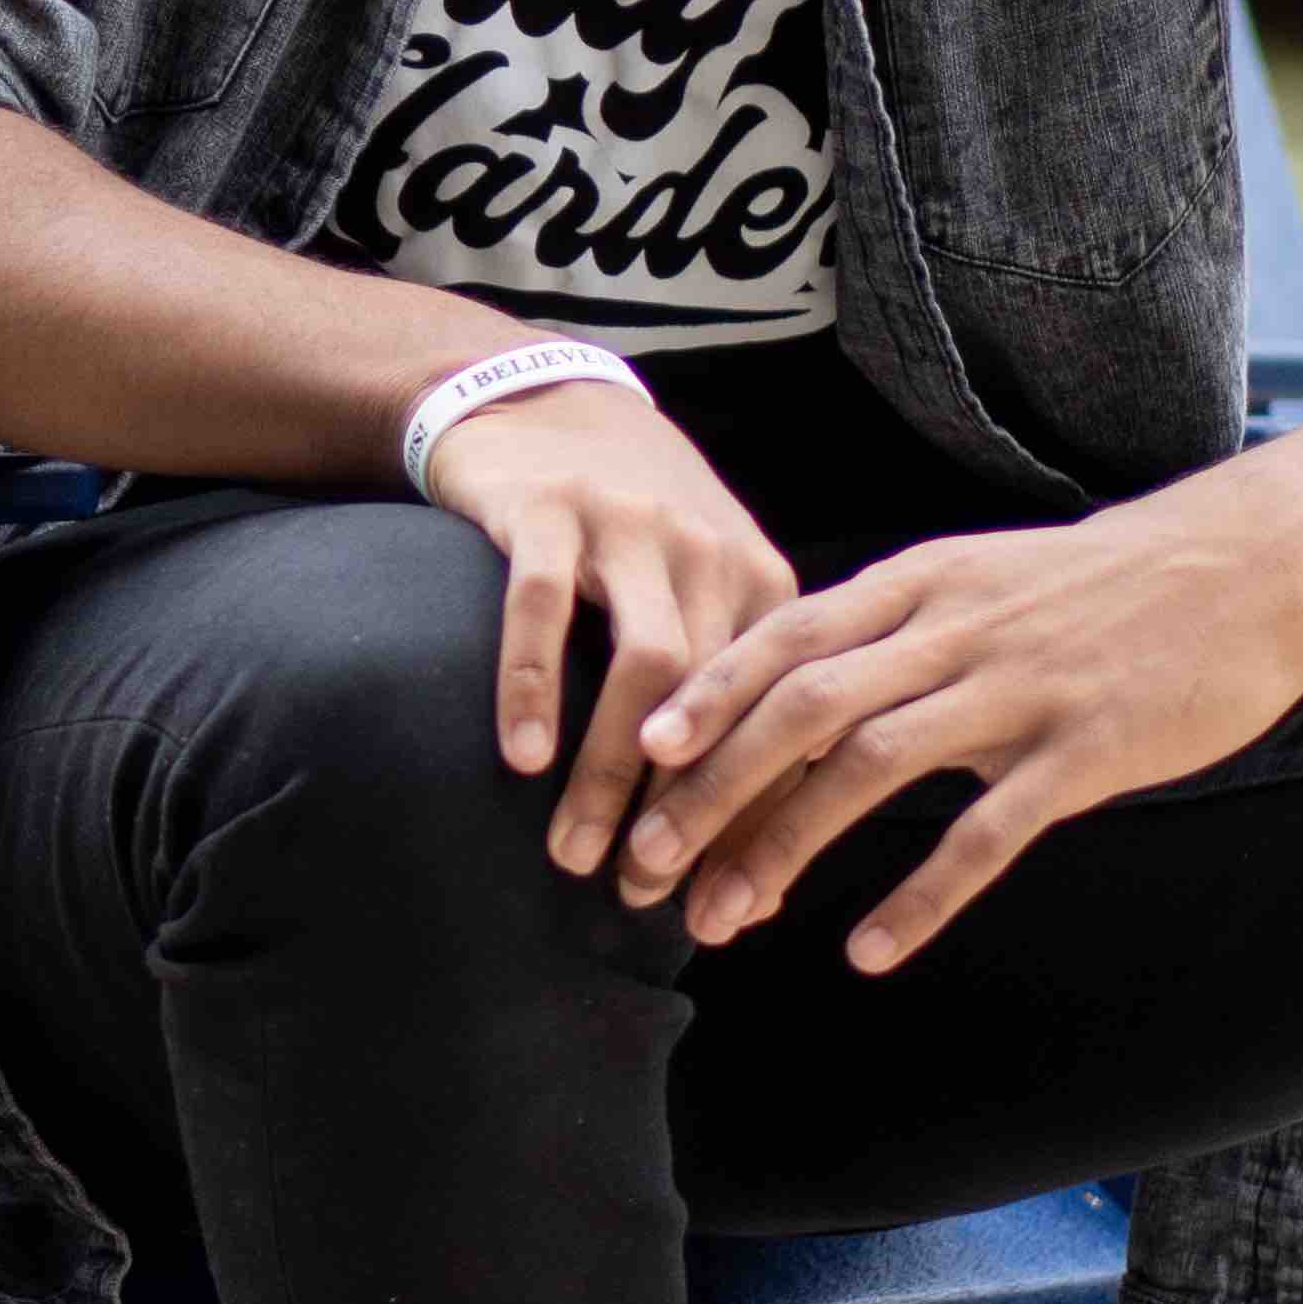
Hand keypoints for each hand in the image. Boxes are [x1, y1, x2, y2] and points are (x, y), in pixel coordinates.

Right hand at [412, 374, 802, 878]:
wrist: (539, 397)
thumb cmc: (627, 522)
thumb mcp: (699, 588)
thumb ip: (726, 689)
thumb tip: (752, 842)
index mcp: (763, 585)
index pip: (780, 720)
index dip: (757, 818)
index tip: (727, 906)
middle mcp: (710, 553)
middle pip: (719, 704)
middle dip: (687, 813)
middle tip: (646, 895)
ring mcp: (630, 527)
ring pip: (644, 666)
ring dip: (612, 770)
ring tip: (575, 851)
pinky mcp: (549, 510)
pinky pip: (544, 607)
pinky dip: (535, 686)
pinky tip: (522, 757)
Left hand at [617, 489, 1302, 970]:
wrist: (1251, 561)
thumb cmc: (1097, 585)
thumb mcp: (975, 579)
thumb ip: (887, 630)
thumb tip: (789, 691)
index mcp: (915, 585)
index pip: (780, 640)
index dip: (702, 701)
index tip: (635, 761)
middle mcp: (950, 630)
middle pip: (800, 706)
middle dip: (710, 790)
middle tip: (644, 864)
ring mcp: (1017, 689)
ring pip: (871, 765)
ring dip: (786, 846)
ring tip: (727, 917)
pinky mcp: (1086, 750)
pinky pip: (987, 832)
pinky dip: (920, 894)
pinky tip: (868, 950)